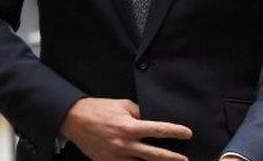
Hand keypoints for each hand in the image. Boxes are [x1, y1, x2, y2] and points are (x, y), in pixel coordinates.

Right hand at [59, 97, 192, 160]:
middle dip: (172, 158)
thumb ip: (140, 114)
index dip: (175, 132)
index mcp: (130, 127)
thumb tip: (153, 119)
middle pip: (154, 155)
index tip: (188, 134)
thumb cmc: (101, 109)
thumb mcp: (124, 105)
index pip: (158, 130)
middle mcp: (124, 144)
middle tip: (185, 160)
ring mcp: (115, 157)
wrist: (74, 119)